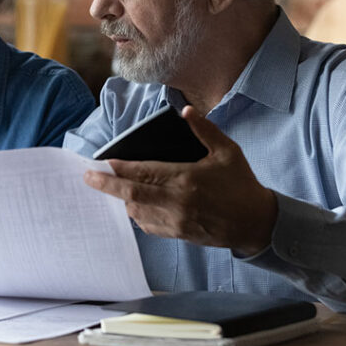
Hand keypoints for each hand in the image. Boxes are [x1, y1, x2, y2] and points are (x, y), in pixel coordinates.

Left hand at [84, 106, 277, 256]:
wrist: (257, 223)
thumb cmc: (242, 185)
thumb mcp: (227, 152)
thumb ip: (205, 130)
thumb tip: (186, 110)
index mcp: (186, 179)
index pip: (144, 173)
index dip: (120, 169)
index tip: (102, 163)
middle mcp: (177, 202)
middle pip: (131, 195)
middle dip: (106, 186)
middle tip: (87, 177)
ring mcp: (176, 221)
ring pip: (136, 212)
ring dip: (121, 200)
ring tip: (111, 188)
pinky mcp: (178, 235)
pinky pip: (148, 226)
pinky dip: (136, 215)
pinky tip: (133, 205)